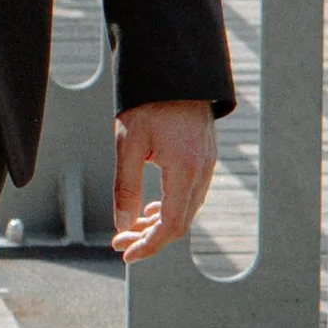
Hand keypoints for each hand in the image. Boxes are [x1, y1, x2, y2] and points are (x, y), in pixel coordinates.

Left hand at [113, 101, 218, 261]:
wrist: (174, 72)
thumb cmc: (148, 104)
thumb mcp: (128, 144)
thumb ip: (126, 187)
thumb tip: (122, 225)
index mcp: (185, 169)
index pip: (171, 225)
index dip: (149, 245)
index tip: (126, 254)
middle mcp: (202, 171)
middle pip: (180, 222)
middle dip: (149, 238)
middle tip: (119, 242)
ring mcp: (207, 165)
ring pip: (186, 210)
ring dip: (158, 224)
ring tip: (130, 228)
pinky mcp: (204, 158)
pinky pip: (191, 195)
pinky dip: (170, 207)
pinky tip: (151, 209)